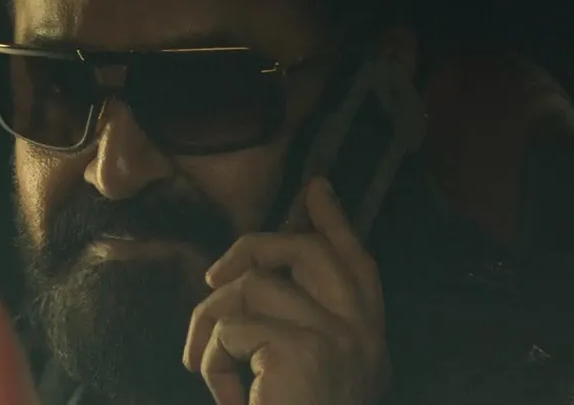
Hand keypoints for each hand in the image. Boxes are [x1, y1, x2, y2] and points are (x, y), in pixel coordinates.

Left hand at [182, 177, 388, 404]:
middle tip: (214, 276)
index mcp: (369, 339)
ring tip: (204, 365)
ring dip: (210, 325)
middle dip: (253, 249)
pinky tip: (221, 394)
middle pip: (308, 252)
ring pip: (252, 288)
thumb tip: (265, 276)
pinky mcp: (301, 349)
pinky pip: (232, 328)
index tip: (316, 190)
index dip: (335, 223)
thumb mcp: (310, 374)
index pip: (358, 262)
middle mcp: (364, 333)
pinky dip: (210, 360)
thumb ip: (303, 327)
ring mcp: (337, 338)